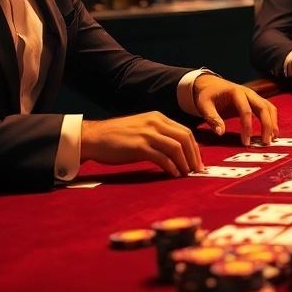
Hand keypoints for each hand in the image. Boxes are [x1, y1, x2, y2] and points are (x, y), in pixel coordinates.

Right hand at [80, 112, 202, 177]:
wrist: (93, 137)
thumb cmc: (116, 136)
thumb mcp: (141, 129)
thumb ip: (157, 135)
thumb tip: (175, 151)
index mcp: (157, 117)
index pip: (185, 131)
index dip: (194, 148)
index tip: (197, 161)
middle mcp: (155, 123)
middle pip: (185, 138)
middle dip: (194, 155)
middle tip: (197, 170)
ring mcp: (147, 134)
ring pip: (176, 147)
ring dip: (185, 162)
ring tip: (187, 174)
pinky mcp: (139, 147)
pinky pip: (162, 157)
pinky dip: (171, 167)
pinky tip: (173, 174)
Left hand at [194, 74, 278, 146]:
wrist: (210, 84)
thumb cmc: (207, 95)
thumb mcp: (205, 106)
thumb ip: (212, 118)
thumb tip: (221, 133)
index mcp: (236, 92)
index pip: (246, 111)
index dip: (247, 127)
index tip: (246, 142)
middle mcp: (248, 92)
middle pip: (263, 108)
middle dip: (266, 125)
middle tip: (265, 143)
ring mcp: (254, 96)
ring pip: (269, 108)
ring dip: (272, 123)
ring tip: (272, 138)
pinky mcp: (255, 101)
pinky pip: (268, 109)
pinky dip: (272, 120)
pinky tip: (271, 132)